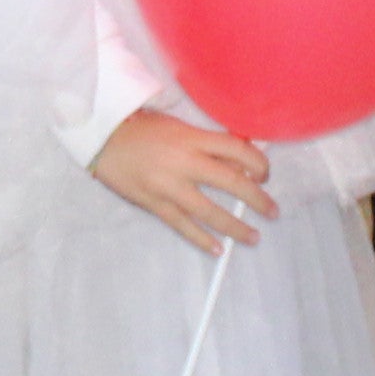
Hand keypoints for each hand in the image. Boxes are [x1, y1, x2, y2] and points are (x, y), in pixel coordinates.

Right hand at [95, 106, 274, 252]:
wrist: (102, 139)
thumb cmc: (141, 128)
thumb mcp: (178, 127)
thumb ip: (207, 144)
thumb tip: (238, 162)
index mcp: (192, 138)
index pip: (237, 149)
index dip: (258, 163)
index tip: (265, 175)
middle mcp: (184, 162)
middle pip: (231, 182)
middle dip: (257, 199)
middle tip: (272, 211)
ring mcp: (168, 186)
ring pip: (210, 211)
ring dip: (235, 227)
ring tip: (253, 237)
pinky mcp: (154, 203)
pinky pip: (182, 225)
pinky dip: (201, 239)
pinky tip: (217, 249)